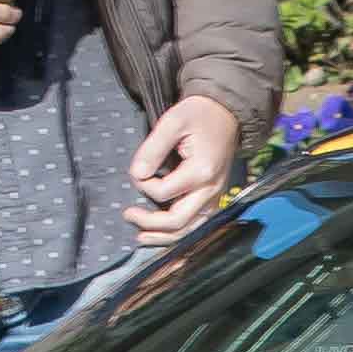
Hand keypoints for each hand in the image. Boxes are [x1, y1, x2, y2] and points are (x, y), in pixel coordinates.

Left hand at [126, 95, 240, 243]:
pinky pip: (196, 226)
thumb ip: (152, 149)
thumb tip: (137, 174)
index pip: (163, 192)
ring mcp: (215, 197)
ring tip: (141, 237)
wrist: (224, 114)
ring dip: (163, 237)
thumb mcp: (172, 122)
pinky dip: (178, 234)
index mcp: (201, 171)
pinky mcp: (214, 199)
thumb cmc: (199, 115)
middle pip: (178, 221)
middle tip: (128, 214)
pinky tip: (162, 236)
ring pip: (188, 230)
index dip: (143, 185)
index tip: (136, 172)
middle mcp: (211, 190)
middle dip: (149, 223)